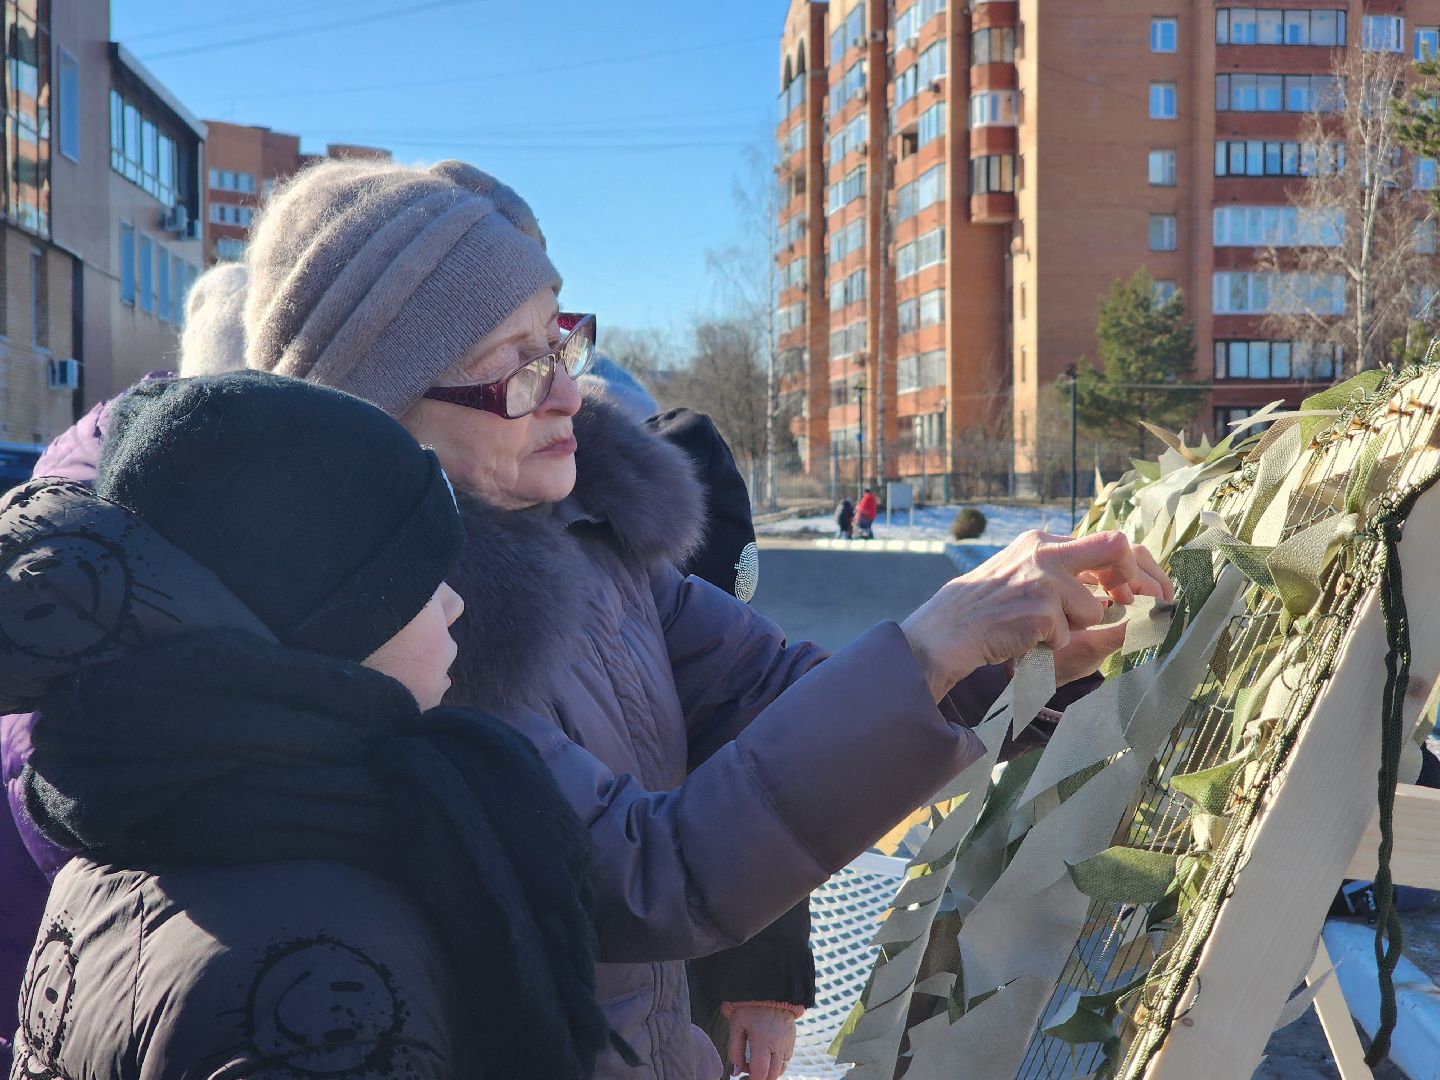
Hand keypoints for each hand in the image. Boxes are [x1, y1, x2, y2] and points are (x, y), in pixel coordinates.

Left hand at [725, 1004, 795, 1079]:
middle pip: (772, 1076)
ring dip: (769, 1073)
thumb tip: (736, 1071)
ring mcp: (788, 1044)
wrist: (772, 989)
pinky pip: (786, 1061)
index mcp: (764, 1042)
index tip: (742, 1079)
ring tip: (756, 1066)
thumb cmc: (750, 1007)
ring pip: (780, 1070)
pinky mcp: (792, 1040)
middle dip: (759, 1079)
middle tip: (746, 1075)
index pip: (760, 1073)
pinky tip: (766, 1058)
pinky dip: (776, 1065)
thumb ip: (734, 1050)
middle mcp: (779, 1046)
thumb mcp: (737, 1025)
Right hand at [901, 531, 1151, 700]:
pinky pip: (1066, 636)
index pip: (1106, 542)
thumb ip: (1060, 571)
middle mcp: (1044, 552)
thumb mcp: (1020, 572)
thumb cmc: (984, 608)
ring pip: (1091, 610)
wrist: (946, 630)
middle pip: (1117, 550)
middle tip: (1126, 604)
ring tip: (1035, 629)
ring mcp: (1042, 580)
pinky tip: (1022, 638)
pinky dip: (1049, 645)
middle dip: (1132, 580)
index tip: (1127, 594)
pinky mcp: (1040, 610)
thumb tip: (1113, 587)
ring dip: (1071, 629)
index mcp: (1041, 541)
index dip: (1126, 571)